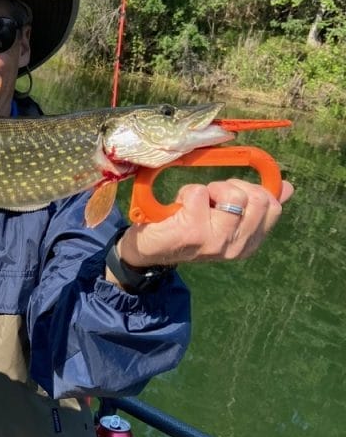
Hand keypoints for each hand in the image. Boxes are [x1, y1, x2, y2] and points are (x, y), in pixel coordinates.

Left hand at [116, 177, 293, 268]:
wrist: (148, 250)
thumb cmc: (187, 229)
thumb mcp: (224, 219)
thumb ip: (254, 205)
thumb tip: (287, 187)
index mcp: (248, 244)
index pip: (273, 208)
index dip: (253, 190)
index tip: (231, 194)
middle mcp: (236, 247)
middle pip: (258, 198)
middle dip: (232, 186)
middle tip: (211, 198)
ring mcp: (216, 242)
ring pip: (234, 195)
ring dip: (210, 189)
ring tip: (195, 203)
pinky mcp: (193, 232)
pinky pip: (199, 192)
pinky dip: (187, 192)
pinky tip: (179, 209)